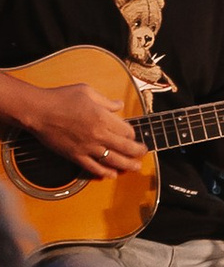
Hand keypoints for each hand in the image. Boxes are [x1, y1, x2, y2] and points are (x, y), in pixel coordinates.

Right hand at [8, 76, 144, 177]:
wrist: (37, 111)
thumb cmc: (61, 98)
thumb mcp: (87, 91)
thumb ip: (106, 101)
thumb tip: (119, 105)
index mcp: (103, 118)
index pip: (127, 131)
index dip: (132, 133)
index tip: (132, 134)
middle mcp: (98, 134)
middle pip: (125, 147)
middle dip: (138, 151)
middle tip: (144, 153)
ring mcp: (86, 147)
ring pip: (113, 160)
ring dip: (127, 165)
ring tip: (135, 167)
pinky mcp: (74, 155)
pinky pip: (93, 167)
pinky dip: (104, 172)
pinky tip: (111, 175)